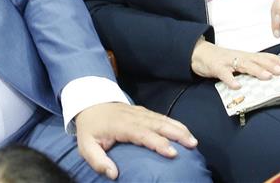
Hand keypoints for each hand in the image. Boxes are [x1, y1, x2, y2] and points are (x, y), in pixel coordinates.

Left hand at [74, 102, 198, 180]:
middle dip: (176, 133)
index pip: (142, 133)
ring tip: (193, 140)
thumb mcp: (85, 147)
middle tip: (192, 144)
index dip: (158, 142)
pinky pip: (161, 117)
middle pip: (158, 124)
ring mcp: (140, 112)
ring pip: (162, 119)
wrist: (90, 104)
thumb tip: (114, 174)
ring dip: (179, 128)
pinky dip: (174, 123)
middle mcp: (134, 117)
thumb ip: (98, 161)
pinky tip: (184, 131)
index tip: (172, 152)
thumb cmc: (90, 129)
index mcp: (121, 125)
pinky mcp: (144, 112)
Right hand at [190, 37, 279, 88]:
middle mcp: (238, 57)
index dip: (274, 60)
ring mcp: (227, 61)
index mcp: (244, 56)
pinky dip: (231, 80)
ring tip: (267, 77)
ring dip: (256, 71)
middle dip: (270, 65)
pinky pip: (224, 74)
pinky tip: (237, 86)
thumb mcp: (237, 61)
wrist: (199, 53)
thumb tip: (266, 74)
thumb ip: (249, 67)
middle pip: (256, 60)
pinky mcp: (216, 67)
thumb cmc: (220, 59)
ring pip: (244, 65)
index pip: (262, 56)